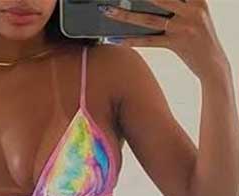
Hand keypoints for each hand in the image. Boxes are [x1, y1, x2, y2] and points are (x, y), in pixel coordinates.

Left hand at [100, 0, 230, 79]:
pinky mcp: (176, 44)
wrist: (213, 63)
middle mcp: (190, 11)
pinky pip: (149, 41)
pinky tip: (116, 39)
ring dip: (126, 15)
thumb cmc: (201, 37)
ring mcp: (183, 27)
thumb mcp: (197, 14)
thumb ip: (182, 5)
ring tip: (109, 11)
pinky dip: (132, 40)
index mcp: (197, 0)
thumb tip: (153, 3)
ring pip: (149, 19)